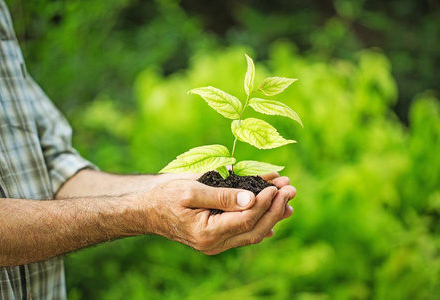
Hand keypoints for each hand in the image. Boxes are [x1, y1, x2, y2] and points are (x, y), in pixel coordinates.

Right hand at [143, 172, 295, 254]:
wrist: (148, 211)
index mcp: (207, 232)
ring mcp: (217, 244)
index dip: (265, 202)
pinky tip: (274, 215)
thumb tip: (251, 199)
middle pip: (255, 229)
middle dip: (275, 208)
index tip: (278, 186)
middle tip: (291, 189)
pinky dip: (261, 222)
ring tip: (288, 198)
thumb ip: (222, 195)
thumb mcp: (191, 190)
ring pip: (253, 233)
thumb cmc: (166, 197)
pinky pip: (244, 234)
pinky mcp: (218, 239)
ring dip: (272, 214)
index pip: (246, 219)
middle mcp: (215, 243)